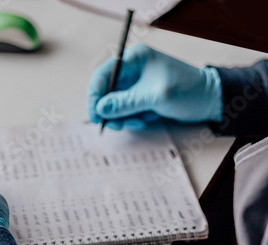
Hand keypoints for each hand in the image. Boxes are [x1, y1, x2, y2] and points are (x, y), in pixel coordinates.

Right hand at [87, 44, 222, 129]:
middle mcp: (133, 69)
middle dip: (112, 110)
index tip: (96, 115)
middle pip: (107, 91)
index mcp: (135, 59)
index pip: (103, 75)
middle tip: (118, 125)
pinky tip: (147, 118)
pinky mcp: (142, 96)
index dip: (95, 96)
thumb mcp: (154, 97)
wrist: (211, 100)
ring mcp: (137, 83)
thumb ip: (125, 103)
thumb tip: (100, 109)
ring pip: (116, 103)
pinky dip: (134, 118)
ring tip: (140, 121)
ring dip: (124, 116)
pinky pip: (127, 109)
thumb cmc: (188, 91)